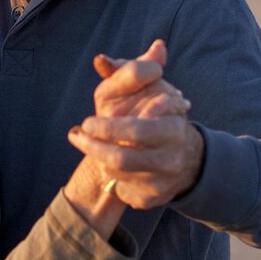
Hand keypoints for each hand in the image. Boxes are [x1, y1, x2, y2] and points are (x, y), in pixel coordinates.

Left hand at [67, 40, 204, 208]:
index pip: (137, 130)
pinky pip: (123, 192)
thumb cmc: (157, 114)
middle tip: (77, 136)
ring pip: (117, 174)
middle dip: (94, 147)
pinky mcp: (154, 199)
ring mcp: (164, 182)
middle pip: (122, 158)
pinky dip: (112, 179)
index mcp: (174, 127)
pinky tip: (109, 168)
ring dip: (99, 159)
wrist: (183, 155)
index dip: (107, 128)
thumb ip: (127, 72)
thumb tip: (101, 60)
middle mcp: (173, 158)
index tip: (85, 123)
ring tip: (92, 147)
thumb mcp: (147, 89)